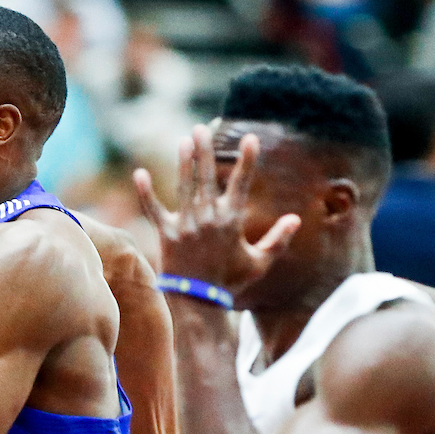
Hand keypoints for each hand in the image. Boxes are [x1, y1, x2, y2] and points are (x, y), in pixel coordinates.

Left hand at [133, 124, 298, 294]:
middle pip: (207, 177)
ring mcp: (186, 225)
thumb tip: (295, 219)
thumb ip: (278, 239)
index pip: (241, 184)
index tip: (251, 138)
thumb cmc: (231, 284)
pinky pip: (154, 210)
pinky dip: (146, 193)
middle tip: (201, 129)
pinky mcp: (167, 235)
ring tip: (184, 140)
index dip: (247, 161)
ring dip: (184, 162)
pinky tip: (139, 173)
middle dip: (205, 151)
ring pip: (184, 187)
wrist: (200, 304)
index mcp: (231, 221)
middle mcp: (208, 218)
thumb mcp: (260, 263)